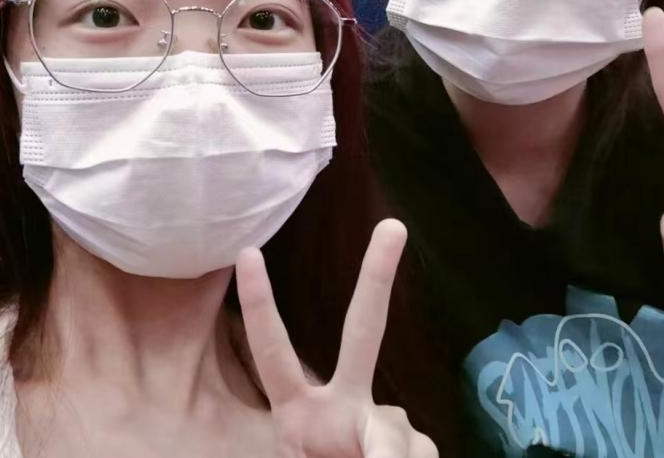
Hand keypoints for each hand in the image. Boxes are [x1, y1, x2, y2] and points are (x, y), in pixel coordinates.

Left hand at [236, 220, 437, 457]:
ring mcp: (381, 423)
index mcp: (296, 411)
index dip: (260, 304)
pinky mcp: (415, 450)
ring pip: (395, 431)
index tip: (246, 253)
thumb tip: (389, 451)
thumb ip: (354, 447)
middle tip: (392, 227)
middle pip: (362, 331)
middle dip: (376, 279)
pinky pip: (417, 454)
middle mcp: (343, 403)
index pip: (273, 351)